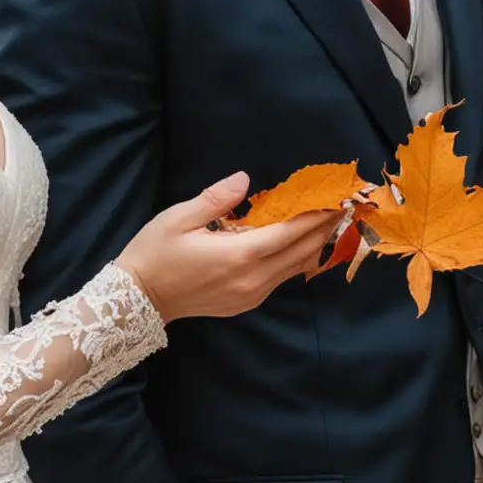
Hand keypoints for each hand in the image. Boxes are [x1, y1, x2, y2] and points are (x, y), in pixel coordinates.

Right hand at [116, 173, 340, 322]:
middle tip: (344, 207)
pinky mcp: (245, 303)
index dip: (316, 215)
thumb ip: (216, 199)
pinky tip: (302, 245)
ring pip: (294, 268)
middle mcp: (252, 279)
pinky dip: (296, 259)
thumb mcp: (178, 218)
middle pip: (301, 252)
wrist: (137, 301)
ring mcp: (250, 295)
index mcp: (238, 256)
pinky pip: (280, 279)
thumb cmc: (154, 254)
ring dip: (314, 244)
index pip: (290, 233)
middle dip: (324, 228)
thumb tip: (244, 179)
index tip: (337, 198)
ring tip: (331, 223)